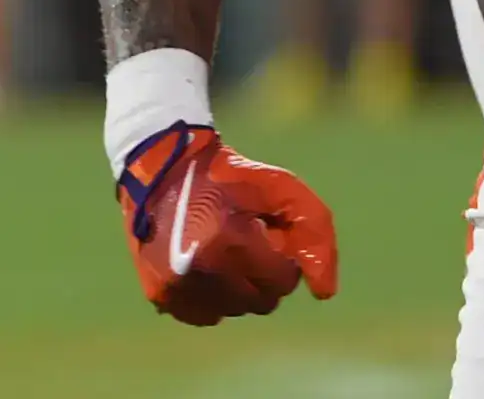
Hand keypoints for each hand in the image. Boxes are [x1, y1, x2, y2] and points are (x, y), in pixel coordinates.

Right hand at [115, 122, 338, 324]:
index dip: (286, 257)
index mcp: (228, 241)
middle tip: (252, 244)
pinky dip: (214, 297)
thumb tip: (325, 293)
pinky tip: (209, 266)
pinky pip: (205, 314)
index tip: (271, 235)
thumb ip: (315, 232)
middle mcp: (198, 270)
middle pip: (261, 301)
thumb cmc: (231, 177)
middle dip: (267, 276)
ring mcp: (175, 286)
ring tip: (229, 252)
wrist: (164, 170)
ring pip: (234, 310)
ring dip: (241, 287)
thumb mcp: (283, 189)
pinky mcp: (159, 294)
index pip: (283, 280)